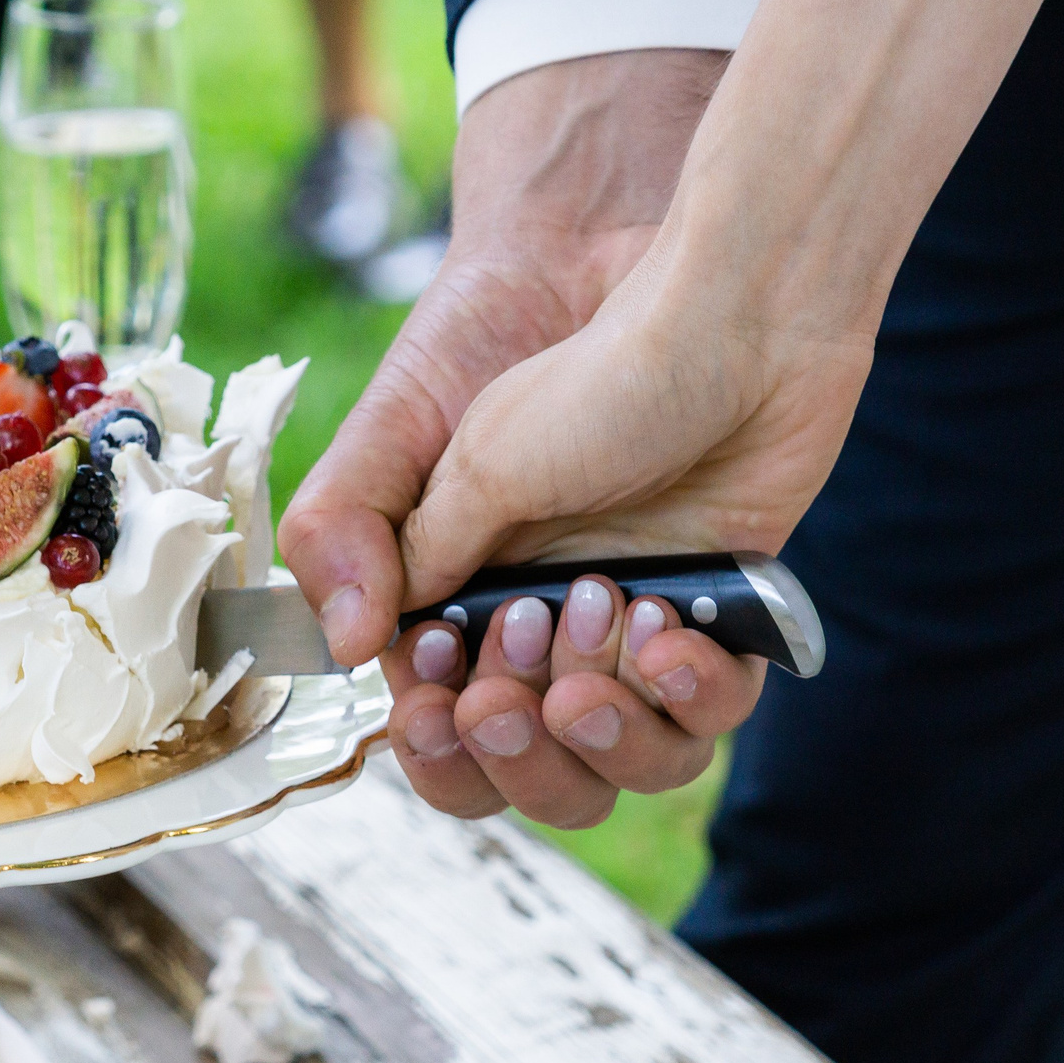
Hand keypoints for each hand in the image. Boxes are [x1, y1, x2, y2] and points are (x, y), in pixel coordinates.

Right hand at [281, 51, 766, 824]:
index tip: (442, 697)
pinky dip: (688, 696)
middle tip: (512, 684)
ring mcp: (631, 629)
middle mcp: (543, 633)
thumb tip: (345, 649)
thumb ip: (348, 536)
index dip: (439, 746)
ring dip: (605, 735)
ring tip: (597, 634)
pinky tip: (668, 631)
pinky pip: (710, 714)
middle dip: (519, 754)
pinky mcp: (718, 617)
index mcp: (454, 604)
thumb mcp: (410, 435)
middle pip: (531, 775)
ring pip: (625, 763)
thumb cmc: (533, 348)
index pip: (438, 733)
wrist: (690, 287)